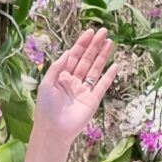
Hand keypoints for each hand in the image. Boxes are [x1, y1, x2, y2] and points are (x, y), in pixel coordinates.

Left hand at [34, 28, 116, 143]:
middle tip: (104, 32)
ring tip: (110, 42)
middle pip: (86, 59)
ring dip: (102, 56)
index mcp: (61, 76)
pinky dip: (109, 76)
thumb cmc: (46, 108)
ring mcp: (84, 90)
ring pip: (95, 69)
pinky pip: (102, 85)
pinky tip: (115, 65)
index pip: (74, 56)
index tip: (90, 32)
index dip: (82, 44)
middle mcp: (74, 81)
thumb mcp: (47, 83)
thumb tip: (68, 51)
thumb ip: (57, 67)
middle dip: (95, 45)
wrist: (53, 130)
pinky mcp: (93, 100)